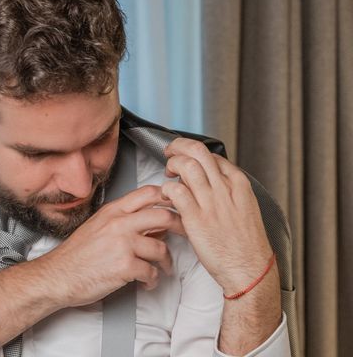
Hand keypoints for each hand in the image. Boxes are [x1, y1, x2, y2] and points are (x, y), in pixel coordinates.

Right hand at [0, 185, 185, 345]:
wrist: (57, 276)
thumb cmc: (76, 255)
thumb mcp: (98, 227)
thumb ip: (124, 221)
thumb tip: (153, 223)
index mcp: (113, 211)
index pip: (148, 193)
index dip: (169, 198)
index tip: (177, 207)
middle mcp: (119, 224)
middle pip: (163, 215)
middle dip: (180, 226)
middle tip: (184, 234)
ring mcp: (122, 244)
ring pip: (161, 247)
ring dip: (166, 262)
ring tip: (163, 268)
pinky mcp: (124, 267)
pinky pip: (151, 272)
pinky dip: (153, 280)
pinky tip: (147, 282)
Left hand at [160, 137, 272, 293]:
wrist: (250, 271)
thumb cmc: (246, 245)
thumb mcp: (245, 209)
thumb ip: (227, 192)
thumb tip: (208, 181)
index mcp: (238, 185)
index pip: (212, 155)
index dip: (193, 152)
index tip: (184, 157)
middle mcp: (225, 189)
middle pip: (198, 151)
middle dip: (178, 147)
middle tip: (169, 154)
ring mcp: (211, 203)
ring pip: (186, 165)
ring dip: (172, 165)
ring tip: (167, 175)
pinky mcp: (196, 219)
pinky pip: (176, 191)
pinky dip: (167, 189)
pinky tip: (167, 196)